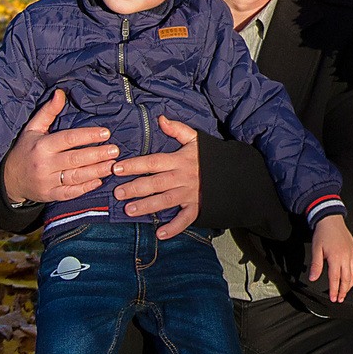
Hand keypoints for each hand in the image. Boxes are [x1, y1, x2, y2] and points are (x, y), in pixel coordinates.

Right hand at [1, 90, 118, 205]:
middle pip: (75, 159)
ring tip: (112, 165)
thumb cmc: (25, 149)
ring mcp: (47, 182)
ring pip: (75, 177)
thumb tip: (60, 93)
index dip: (88, 135)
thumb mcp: (32, 128)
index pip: (69, 139)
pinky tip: (99, 181)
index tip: (106, 133)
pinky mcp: (50, 195)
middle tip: (115, 150)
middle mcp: (44, 164)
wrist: (9, 179)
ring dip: (96, 171)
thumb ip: (48, 111)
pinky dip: (85, 188)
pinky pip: (70, 193)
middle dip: (97, 154)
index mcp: (42, 145)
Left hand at [114, 116, 202, 238]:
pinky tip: (160, 234)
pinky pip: (185, 219)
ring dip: (147, 206)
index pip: (153, 161)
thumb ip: (177, 129)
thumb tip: (160, 119)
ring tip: (129, 210)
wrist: (235, 173)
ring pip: (165, 201)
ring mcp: (190, 193)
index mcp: (180, 160)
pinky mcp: (197, 206)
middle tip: (118, 193)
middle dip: (135, 188)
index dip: (134, 165)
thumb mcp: (196, 139)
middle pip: (156, 183)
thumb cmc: (211, 156)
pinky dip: (174, 228)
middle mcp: (183, 177)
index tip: (117, 168)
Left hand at [307, 215, 352, 304]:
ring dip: (350, 285)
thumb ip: (316, 265)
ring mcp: (352, 254)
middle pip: (347, 279)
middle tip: (339, 299)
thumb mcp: (316, 249)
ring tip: (345, 292)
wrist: (331, 219)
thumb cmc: (322, 234)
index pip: (335, 279)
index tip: (333, 299)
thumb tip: (313, 278)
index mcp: (336, 258)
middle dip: (343, 291)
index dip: (334, 290)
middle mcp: (346, 257)